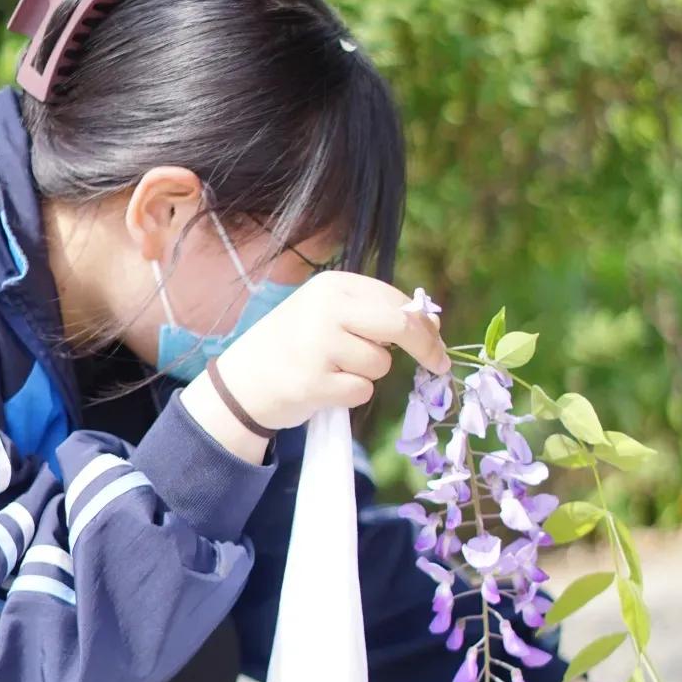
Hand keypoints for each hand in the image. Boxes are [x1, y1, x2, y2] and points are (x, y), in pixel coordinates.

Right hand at [215, 272, 450, 431]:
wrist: (242, 383)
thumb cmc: (293, 347)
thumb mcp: (328, 316)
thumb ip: (374, 316)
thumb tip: (432, 326)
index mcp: (332, 286)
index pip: (396, 301)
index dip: (424, 325)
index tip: (437, 344)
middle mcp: (326, 309)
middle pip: (399, 326)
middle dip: (425, 347)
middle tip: (439, 365)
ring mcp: (318, 345)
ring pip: (380, 365)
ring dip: (366, 375)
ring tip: (333, 371)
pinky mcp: (314, 381)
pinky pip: (362, 391)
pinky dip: (351, 395)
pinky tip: (324, 387)